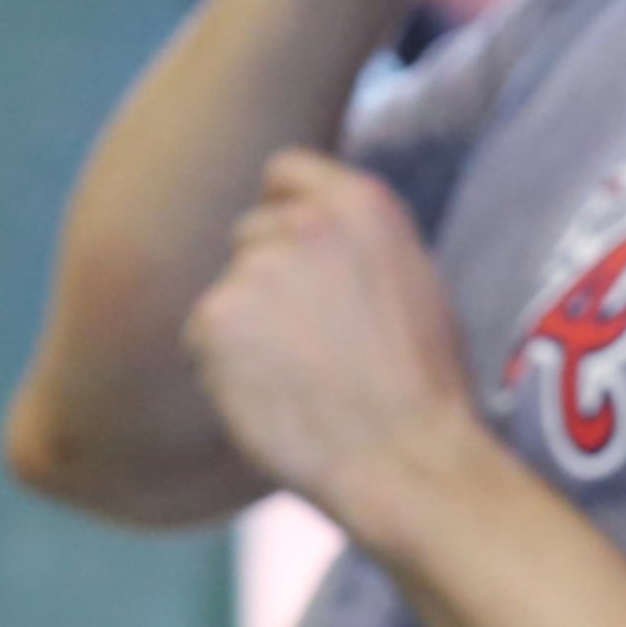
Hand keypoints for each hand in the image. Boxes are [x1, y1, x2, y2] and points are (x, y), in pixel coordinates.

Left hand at [182, 149, 490, 542]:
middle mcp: (307, 221)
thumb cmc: (421, 383)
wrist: (406, 456)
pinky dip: (225, 368)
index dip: (283, 210)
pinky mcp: (216, 317)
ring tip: (301, 377)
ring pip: (228, 292)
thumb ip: (354, 242)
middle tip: (311, 344)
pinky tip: (274, 396)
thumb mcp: (410, 280)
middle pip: (250, 235)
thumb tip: (308, 235)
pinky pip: (204, 337)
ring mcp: (258, 267)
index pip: (285, 171)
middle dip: (266, 280)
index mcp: (364, 204)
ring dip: (247, 328)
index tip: (295, 254)